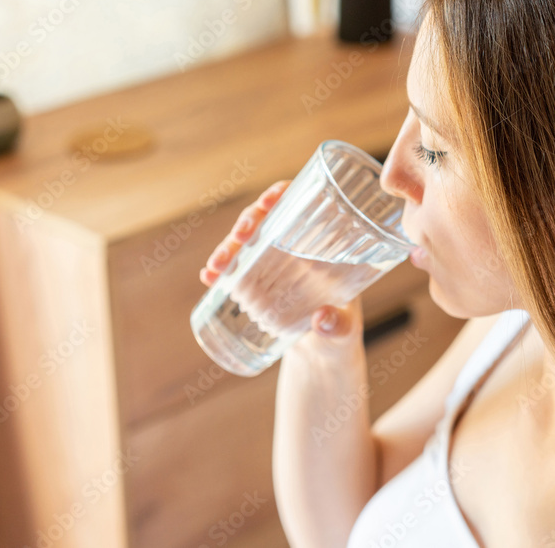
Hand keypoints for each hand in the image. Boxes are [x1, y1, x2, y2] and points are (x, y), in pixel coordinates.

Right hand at [199, 180, 362, 340]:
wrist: (320, 359)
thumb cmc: (341, 336)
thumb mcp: (345, 332)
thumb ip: (338, 327)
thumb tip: (321, 319)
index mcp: (320, 247)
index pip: (300, 206)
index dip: (282, 195)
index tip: (270, 200)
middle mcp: (292, 250)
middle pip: (265, 220)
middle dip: (247, 222)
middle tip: (241, 235)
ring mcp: (271, 267)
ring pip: (245, 244)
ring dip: (227, 249)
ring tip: (217, 266)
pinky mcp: (254, 287)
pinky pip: (233, 271)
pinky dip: (219, 272)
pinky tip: (209, 277)